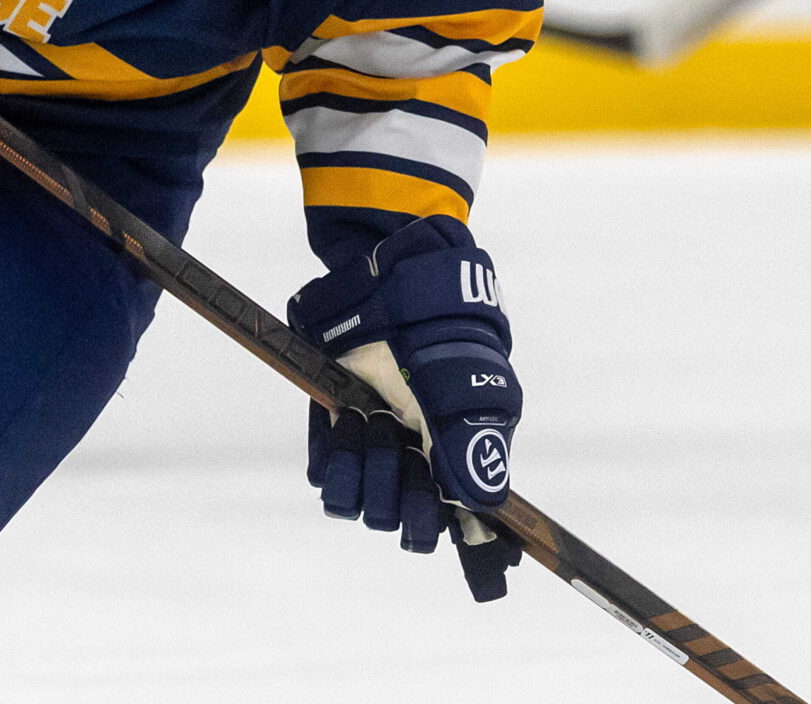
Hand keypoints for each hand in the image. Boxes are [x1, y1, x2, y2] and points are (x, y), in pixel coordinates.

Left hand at [287, 216, 525, 600]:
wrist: (391, 275)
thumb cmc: (444, 328)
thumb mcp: (469, 380)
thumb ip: (475, 443)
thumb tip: (485, 507)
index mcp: (462, 456)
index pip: (456, 525)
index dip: (447, 534)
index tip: (433, 519)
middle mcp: (419, 460)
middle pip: (404, 523)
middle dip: (400, 496)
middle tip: (398, 443)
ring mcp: (376, 445)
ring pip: (363, 504)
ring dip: (365, 475)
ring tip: (370, 424)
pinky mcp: (334, 428)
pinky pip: (325, 475)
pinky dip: (333, 459)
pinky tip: (345, 419)